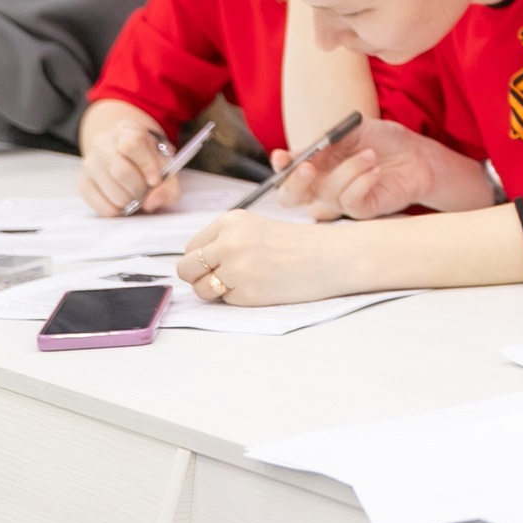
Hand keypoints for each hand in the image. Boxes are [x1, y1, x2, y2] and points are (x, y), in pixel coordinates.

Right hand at [76, 102, 181, 216]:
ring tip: (136, 196)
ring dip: (129, 200)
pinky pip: (101, 204)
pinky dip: (117, 210)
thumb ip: (168, 186)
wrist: (129, 160)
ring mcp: (89, 163)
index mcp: (126, 130)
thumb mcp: (167, 167)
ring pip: (110, 189)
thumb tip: (152, 201)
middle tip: (146, 192)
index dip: (146, 165)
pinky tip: (123, 203)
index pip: (132, 144)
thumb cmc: (150, 162)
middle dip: (139, 188)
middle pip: (120, 170)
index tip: (156, 181)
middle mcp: (103, 142)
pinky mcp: (83, 183)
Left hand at [176, 212, 354, 306]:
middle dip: (200, 277)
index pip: (191, 248)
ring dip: (217, 291)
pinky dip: (240, 299)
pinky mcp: (247, 292)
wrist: (335, 257)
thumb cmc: (302, 244)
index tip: (218, 264)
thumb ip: (226, 240)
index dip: (203, 260)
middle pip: (187, 268)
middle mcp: (229, 242)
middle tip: (224, 278)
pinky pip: (225, 302)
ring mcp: (236, 268)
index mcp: (231, 221)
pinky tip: (262, 288)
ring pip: (201, 289)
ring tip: (247, 282)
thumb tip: (195, 263)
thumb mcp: (258, 227)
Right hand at [273, 118, 492, 219]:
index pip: (285, 171)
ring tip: (371, 155)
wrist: (417, 154)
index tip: (282, 155)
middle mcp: (322, 185)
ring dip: (349, 169)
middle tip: (308, 167)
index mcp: (315, 164)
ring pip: (328, 193)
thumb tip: (304, 150)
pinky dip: (362, 182)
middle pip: (290, 197)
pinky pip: (350, 202)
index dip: (279, 167)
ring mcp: (341, 200)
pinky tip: (376, 170)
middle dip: (295, 183)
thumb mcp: (354, 130)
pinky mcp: (362, 210)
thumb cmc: (384, 141)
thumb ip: (328, 139)